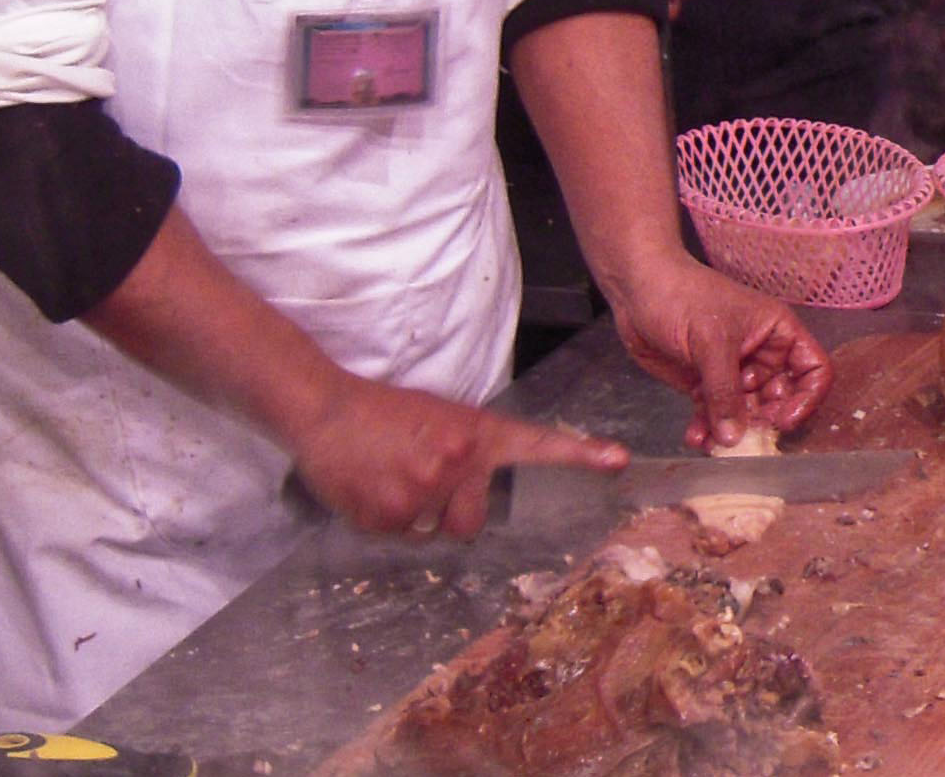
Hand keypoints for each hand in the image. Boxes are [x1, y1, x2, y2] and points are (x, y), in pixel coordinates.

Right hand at [286, 375, 625, 537]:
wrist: (326, 409)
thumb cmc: (384, 413)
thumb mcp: (439, 417)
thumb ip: (469, 450)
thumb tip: (477, 488)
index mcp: (476, 433)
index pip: (536, 445)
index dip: (580, 455)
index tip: (618, 460)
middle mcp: (458, 461)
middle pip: (472, 522)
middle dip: (450, 512)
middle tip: (418, 478)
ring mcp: (424, 490)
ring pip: (434, 531)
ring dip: (415, 514)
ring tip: (390, 474)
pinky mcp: (389, 513)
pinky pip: (399, 536)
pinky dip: (384, 519)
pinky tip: (370, 485)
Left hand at [611, 258, 833, 448]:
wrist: (635, 287)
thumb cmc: (682, 296)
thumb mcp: (711, 341)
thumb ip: (724, 392)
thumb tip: (734, 438)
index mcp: (778, 333)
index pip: (813, 369)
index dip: (806, 398)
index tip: (784, 421)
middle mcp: (761, 355)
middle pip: (779, 400)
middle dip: (762, 422)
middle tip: (742, 438)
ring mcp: (733, 372)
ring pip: (745, 412)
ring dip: (730, 432)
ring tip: (712, 445)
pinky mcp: (704, 384)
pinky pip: (714, 414)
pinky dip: (706, 428)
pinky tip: (695, 437)